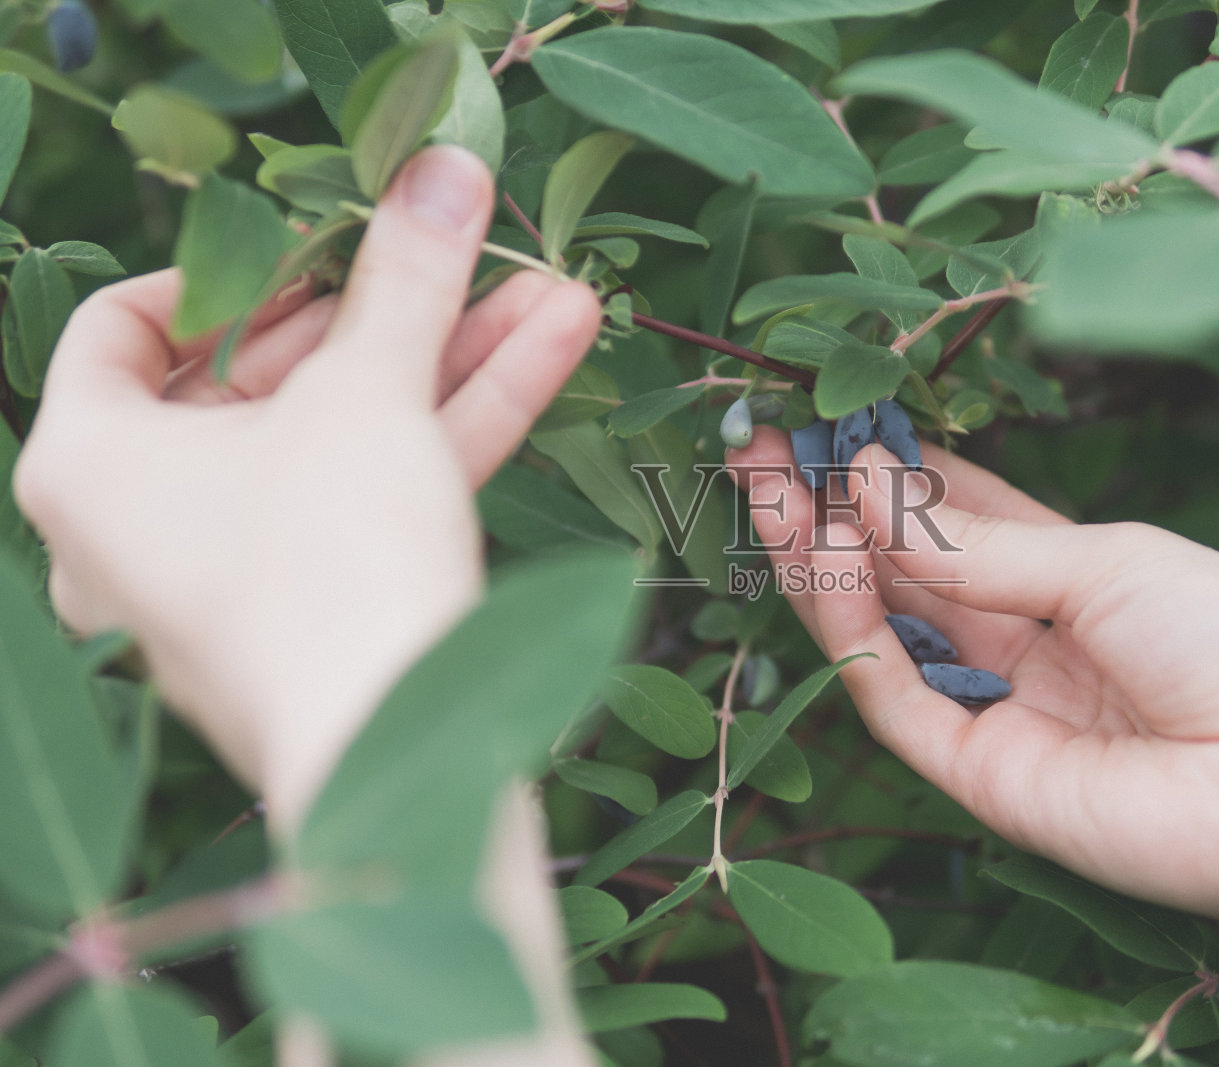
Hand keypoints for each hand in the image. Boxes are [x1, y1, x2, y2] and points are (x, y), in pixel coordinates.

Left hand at [14, 146, 601, 831]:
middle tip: (468, 253)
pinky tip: (550, 357)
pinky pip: (374, 500)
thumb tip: (445, 163)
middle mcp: (138, 525)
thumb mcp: (370, 393)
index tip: (326, 247)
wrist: (399, 757)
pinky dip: (450, 435)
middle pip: (266, 380)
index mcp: (87, 460)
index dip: (234, 270)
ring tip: (557, 293)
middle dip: (391, 310)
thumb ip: (406, 276)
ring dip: (452, 364)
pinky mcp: (316, 616)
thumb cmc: (328, 561)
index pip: (128, 326)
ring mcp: (234, 578)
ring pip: (344, 441)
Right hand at [731, 429, 1218, 919]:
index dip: (887, 477)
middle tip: (762, 448)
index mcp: (1076, 584)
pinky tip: (828, 554)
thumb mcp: (1107, 560)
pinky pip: (897, 699)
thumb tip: (869, 484)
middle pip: (906, 577)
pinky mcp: (983, 780)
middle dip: (832, 511)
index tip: (824, 424)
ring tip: (769, 486)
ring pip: (885, 635)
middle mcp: (1030, 649)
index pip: (956, 525)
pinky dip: (853, 629)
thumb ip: (977, 541)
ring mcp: (1002, 715)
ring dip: (822, 561)